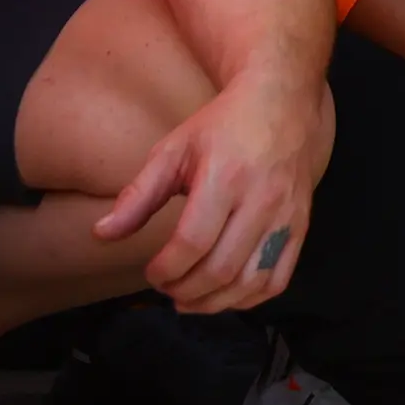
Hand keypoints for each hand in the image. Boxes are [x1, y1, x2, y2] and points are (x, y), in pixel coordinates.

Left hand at [94, 68, 333, 316]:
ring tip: (189, 300)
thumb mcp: (173, 150)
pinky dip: (251, 297)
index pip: (192, 243)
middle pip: (221, 268)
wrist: (282, 102)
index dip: (165, 269)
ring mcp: (287, 214)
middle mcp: (262, 200)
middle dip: (185, 290)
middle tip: (166, 287)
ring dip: (216, 302)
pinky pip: (280, 276)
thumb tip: (102, 234)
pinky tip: (226, 296)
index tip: (150, 272)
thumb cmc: (222, 126)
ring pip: (252, 281)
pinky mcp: (302, 224)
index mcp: (225, 178)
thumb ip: (138, 196)